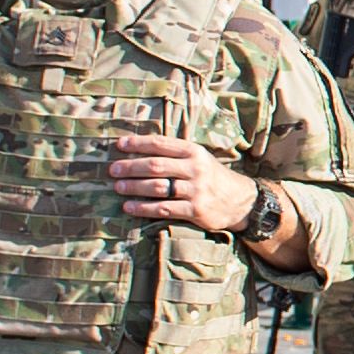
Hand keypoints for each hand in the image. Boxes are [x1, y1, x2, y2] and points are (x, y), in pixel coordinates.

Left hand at [110, 131, 259, 237]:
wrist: (240, 201)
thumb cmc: (211, 177)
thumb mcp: (199, 159)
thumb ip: (174, 154)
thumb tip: (139, 151)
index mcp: (194, 151)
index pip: (161, 143)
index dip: (138, 143)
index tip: (119, 144)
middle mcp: (195, 168)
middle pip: (156, 165)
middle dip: (131, 167)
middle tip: (113, 170)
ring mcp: (196, 190)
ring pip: (158, 187)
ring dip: (134, 187)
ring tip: (118, 187)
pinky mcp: (195, 210)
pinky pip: (164, 208)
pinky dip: (144, 208)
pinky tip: (129, 207)